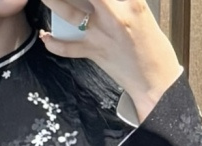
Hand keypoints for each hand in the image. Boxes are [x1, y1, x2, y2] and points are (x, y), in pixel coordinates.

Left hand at [40, 0, 183, 118]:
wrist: (155, 81)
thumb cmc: (152, 46)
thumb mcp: (141, 12)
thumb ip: (122, 2)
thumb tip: (100, 1)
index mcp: (132, 1)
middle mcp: (115, 14)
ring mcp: (102, 34)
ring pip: (71, 13)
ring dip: (53, 2)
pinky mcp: (95, 52)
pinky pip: (69, 48)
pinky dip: (55, 43)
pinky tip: (46, 37)